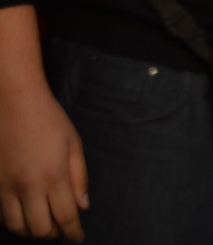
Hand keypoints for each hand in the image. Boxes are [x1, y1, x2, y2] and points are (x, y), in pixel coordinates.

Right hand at [0, 82, 88, 240]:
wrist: (13, 104)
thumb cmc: (49, 120)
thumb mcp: (73, 144)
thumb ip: (79, 177)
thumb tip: (83, 206)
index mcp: (53, 176)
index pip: (65, 217)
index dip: (73, 232)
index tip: (78, 238)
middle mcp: (28, 187)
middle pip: (40, 229)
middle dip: (53, 234)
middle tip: (62, 229)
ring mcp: (6, 187)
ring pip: (17, 227)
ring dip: (32, 230)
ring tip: (43, 223)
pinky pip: (2, 215)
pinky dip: (14, 220)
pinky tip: (24, 212)